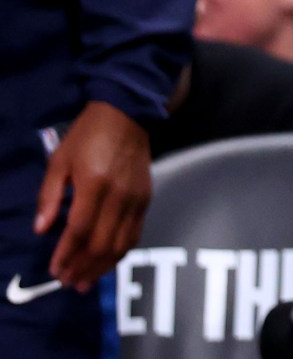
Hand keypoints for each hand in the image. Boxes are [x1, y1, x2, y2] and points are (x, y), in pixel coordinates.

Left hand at [35, 102, 149, 290]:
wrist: (128, 115)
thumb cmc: (88, 136)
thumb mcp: (59, 161)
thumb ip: (49, 195)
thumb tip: (41, 229)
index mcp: (95, 184)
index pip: (80, 229)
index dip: (67, 253)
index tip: (55, 270)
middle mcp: (119, 195)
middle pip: (102, 242)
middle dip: (83, 266)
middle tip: (68, 282)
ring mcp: (136, 199)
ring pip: (121, 243)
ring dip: (102, 266)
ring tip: (85, 282)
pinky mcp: (146, 199)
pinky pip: (135, 234)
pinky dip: (120, 253)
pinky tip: (107, 263)